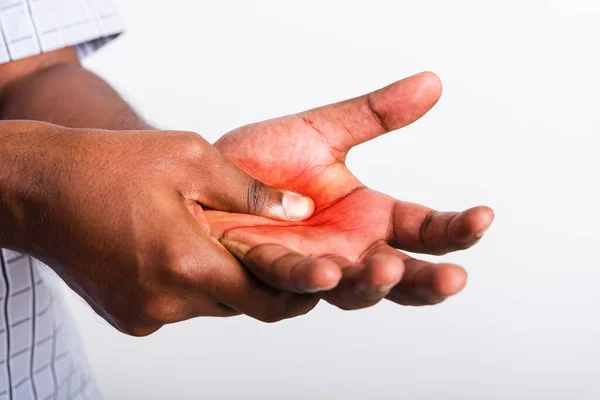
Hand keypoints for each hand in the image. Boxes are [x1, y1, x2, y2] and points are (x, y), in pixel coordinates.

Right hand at [1, 122, 317, 334]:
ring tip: (209, 237)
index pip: (266, 298)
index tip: (317, 278)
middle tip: (264, 247)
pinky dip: (190, 282)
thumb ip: (251, 193)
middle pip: (239, 302)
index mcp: (188, 264)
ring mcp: (145, 314)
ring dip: (221, 277)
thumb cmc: (109, 166)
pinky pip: (180, 306)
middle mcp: (168, 302)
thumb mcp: (190, 159)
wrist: (39, 190)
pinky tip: (174, 247)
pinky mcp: (129, 317)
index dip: (297, 291)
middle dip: (258, 278)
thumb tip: (300, 211)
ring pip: (210, 304)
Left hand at [207, 72, 493, 309]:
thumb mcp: (322, 132)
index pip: (423, 229)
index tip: (484, 217)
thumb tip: (431, 84)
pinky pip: (293, 286)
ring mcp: (312, 267)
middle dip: (427, 280)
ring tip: (386, 269)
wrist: (204, 177)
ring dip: (371, 285)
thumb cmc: (261, 162)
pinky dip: (310, 281)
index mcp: (368, 218)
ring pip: (352, 291)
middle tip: (453, 277)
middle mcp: (347, 250)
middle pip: (400, 276)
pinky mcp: (270, 277)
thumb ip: (374, 115)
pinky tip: (327, 271)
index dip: (455, 228)